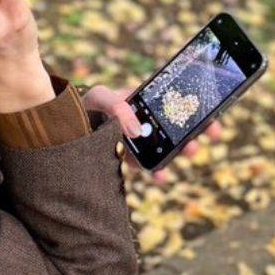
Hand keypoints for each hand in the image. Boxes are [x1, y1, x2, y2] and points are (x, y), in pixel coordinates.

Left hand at [81, 86, 224, 183]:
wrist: (61, 129)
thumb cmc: (82, 107)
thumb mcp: (99, 97)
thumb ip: (116, 106)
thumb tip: (136, 130)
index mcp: (142, 101)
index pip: (175, 102)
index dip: (197, 109)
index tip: (213, 118)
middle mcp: (144, 121)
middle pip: (177, 125)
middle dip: (196, 131)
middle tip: (209, 137)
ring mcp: (138, 141)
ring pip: (167, 146)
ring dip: (181, 151)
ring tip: (188, 153)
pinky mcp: (129, 158)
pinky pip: (149, 166)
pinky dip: (159, 171)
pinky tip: (162, 176)